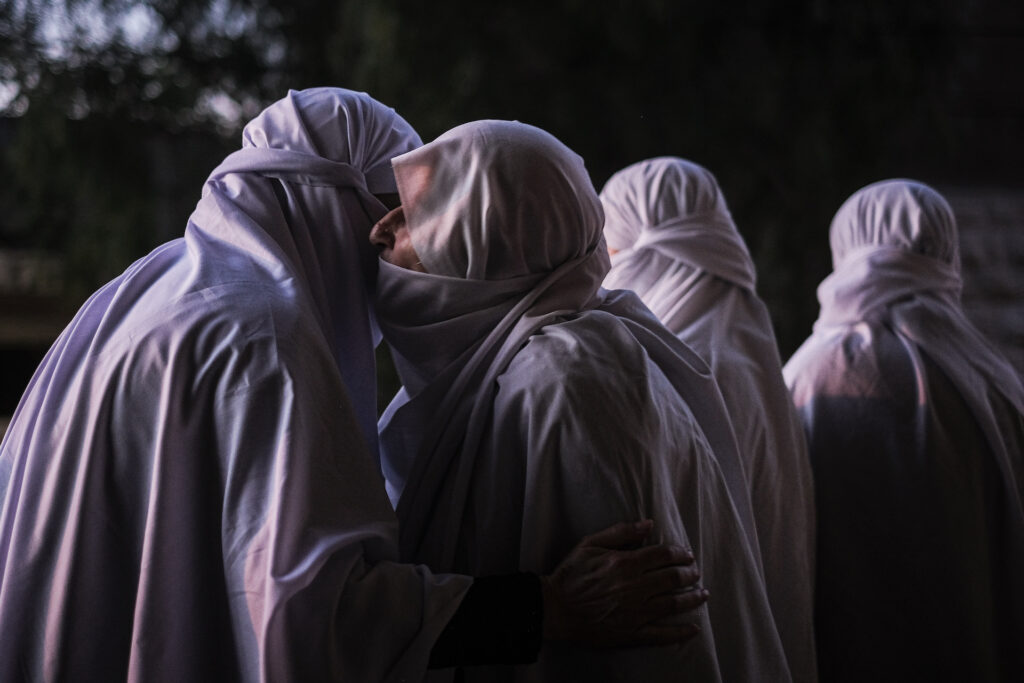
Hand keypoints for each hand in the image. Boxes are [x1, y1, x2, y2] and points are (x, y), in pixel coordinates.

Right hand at [540, 520, 706, 647]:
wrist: (554, 608)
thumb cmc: (570, 574)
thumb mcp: (590, 543)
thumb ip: (620, 532)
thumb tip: (648, 524)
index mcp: (624, 563)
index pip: (663, 555)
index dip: (680, 553)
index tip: (687, 554)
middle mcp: (634, 588)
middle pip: (672, 578)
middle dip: (689, 574)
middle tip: (696, 572)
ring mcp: (634, 613)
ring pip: (673, 604)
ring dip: (692, 599)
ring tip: (703, 594)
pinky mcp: (631, 634)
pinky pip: (662, 635)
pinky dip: (680, 633)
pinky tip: (694, 629)